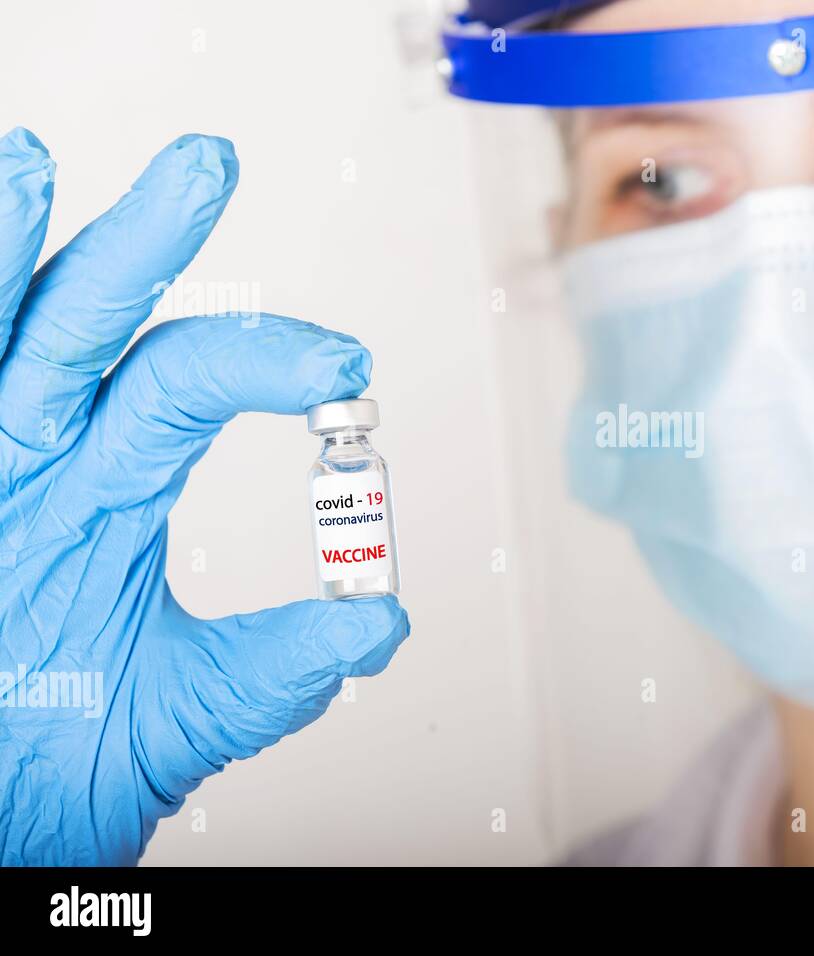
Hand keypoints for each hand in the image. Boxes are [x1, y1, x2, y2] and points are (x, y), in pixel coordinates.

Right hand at [0, 128, 409, 864]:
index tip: (343, 365)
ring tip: (29, 161)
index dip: (270, 362)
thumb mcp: (191, 708)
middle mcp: (39, 458)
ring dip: (9, 251)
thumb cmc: (62, 765)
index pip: (195, 382)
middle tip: (209, 164)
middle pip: (94, 324)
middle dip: (145, 242)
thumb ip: (282, 667)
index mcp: (113, 486)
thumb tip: (384, 624)